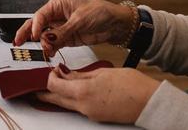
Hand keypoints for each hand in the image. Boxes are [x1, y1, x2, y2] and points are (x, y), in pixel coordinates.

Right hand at [14, 0, 135, 56]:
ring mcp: (60, 28)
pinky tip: (49, 53)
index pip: (40, 16)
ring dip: (42, 44)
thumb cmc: (99, 13)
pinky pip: (53, 44)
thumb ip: (62, 32)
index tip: (34, 37)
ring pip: (44, 36)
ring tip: (45, 51)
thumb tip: (46, 39)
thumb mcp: (80, 20)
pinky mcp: (66, 39)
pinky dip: (50, 49)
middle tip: (17, 42)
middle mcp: (56, 16)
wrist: (115, 24)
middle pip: (36, 25)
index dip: (35, 26)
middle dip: (26, 33)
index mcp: (57, 5)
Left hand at [37, 65, 159, 123]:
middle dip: (45, 91)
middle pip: (56, 99)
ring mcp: (90, 114)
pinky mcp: (97, 117)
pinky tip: (76, 90)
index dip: (49, 76)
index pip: (53, 85)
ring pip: (66, 104)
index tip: (53, 69)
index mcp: (82, 92)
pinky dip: (73, 99)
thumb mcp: (102, 72)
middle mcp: (83, 106)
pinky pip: (78, 108)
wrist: (149, 102)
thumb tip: (65, 73)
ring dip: (59, 95)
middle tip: (38, 85)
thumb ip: (80, 75)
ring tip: (58, 83)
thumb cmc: (131, 85)